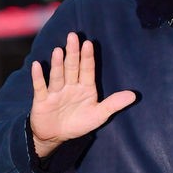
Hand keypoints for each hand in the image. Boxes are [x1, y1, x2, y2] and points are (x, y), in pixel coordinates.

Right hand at [30, 32, 135, 157]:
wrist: (55, 136)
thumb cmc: (78, 123)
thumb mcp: (99, 115)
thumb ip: (114, 104)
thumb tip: (134, 95)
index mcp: (85, 88)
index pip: (87, 70)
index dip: (88, 57)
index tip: (89, 43)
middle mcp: (70, 86)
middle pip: (72, 68)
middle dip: (72, 53)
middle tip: (73, 36)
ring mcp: (55, 92)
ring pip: (57, 75)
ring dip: (57, 64)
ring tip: (58, 50)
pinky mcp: (42, 100)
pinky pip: (40, 87)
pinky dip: (38, 77)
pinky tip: (38, 65)